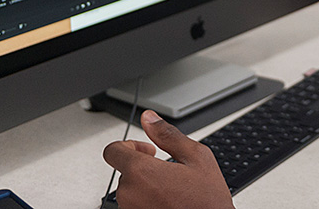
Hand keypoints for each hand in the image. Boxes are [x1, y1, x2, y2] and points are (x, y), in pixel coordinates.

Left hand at [103, 110, 234, 208]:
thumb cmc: (206, 201)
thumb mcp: (196, 158)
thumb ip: (168, 135)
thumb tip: (150, 119)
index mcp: (140, 171)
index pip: (112, 150)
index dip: (128, 145)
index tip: (146, 150)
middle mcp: (128, 193)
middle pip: (125, 171)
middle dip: (144, 168)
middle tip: (170, 172)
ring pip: (131, 190)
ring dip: (147, 186)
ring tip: (172, 191)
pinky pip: (135, 205)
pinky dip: (148, 201)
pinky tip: (168, 203)